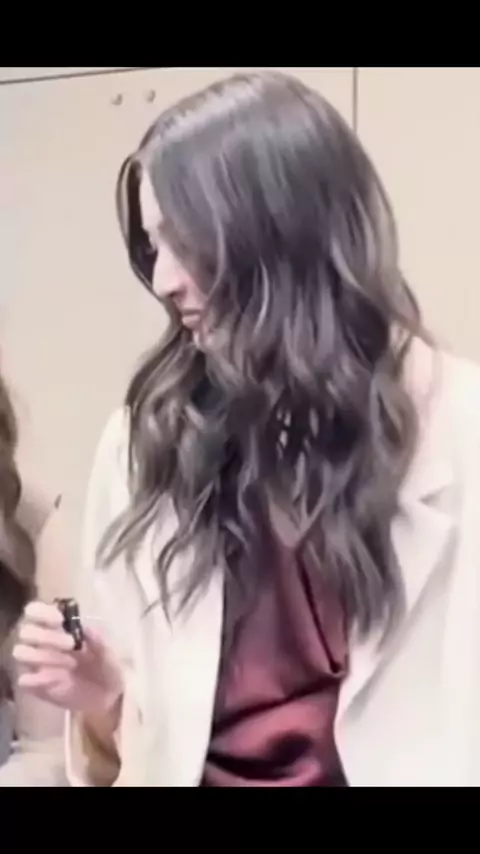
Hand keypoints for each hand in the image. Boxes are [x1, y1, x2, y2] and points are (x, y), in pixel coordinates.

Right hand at [14, 602, 123, 716]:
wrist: (107, 695)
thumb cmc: (105, 664)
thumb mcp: (109, 652)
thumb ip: (99, 640)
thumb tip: (87, 628)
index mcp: (57, 627)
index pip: (35, 611)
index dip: (42, 612)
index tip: (59, 620)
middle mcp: (42, 643)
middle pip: (25, 631)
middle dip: (45, 636)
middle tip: (71, 644)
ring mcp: (37, 664)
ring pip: (20, 652)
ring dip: (41, 656)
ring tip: (68, 664)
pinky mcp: (37, 686)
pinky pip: (24, 680)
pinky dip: (38, 679)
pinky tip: (57, 679)